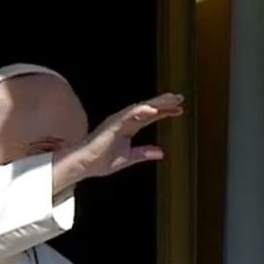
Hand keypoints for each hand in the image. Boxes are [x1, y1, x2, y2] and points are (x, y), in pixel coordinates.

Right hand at [54, 93, 183, 185]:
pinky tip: (153, 110)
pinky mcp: (112, 125)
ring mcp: (117, 121)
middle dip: (163, 102)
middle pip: (147, 109)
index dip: (164, 112)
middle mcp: (123, 121)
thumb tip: (161, 152)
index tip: (180, 109)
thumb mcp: (128, 158)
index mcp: (128, 128)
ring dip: (155, 103)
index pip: (149, 117)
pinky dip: (140, 112)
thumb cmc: (101, 160)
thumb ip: (143, 153)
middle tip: (180, 97)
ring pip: (140, 108)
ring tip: (171, 99)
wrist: (84, 165)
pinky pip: (128, 116)